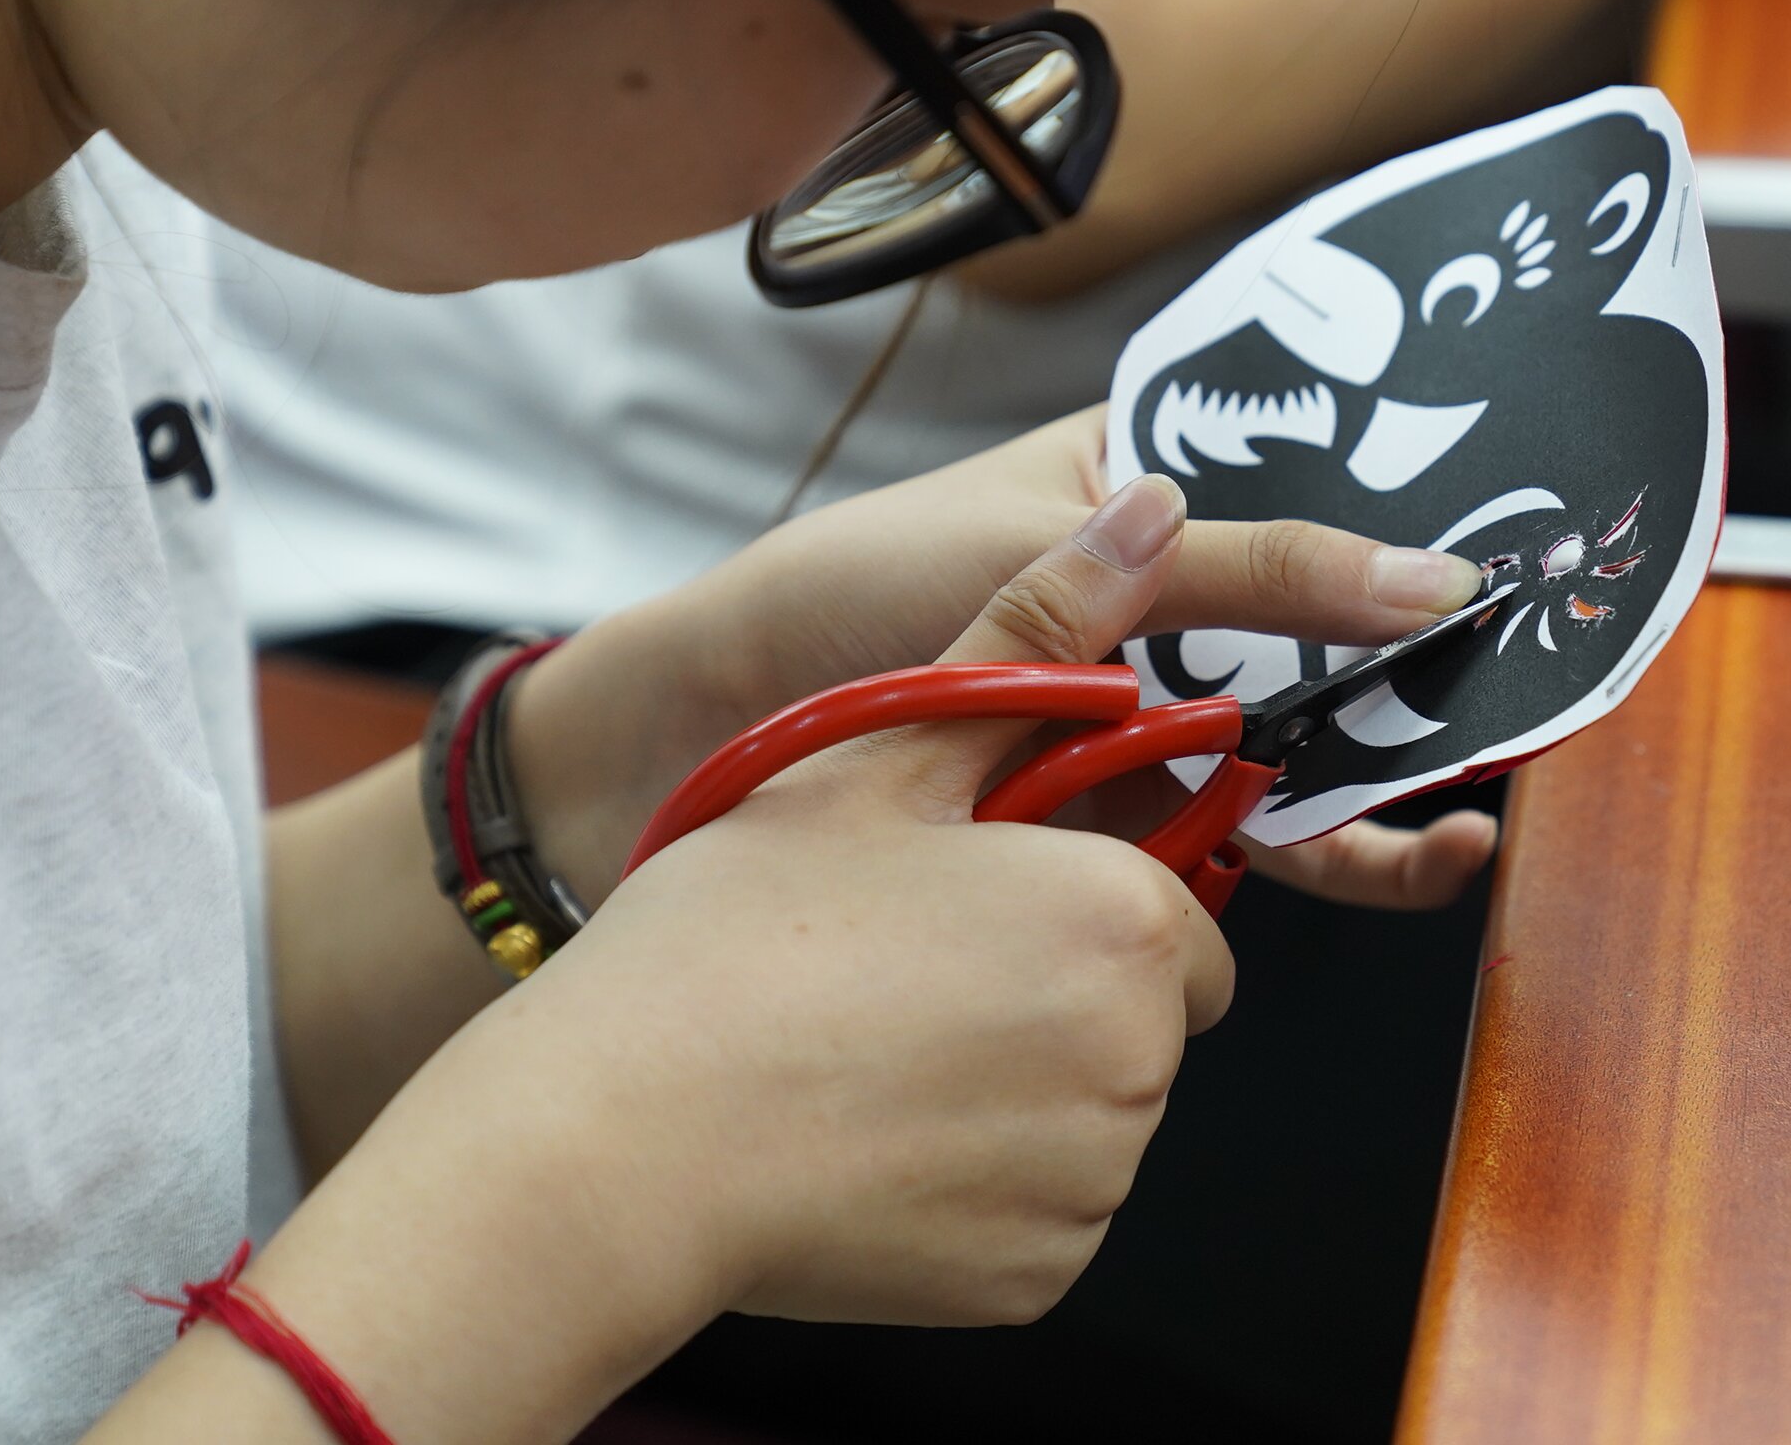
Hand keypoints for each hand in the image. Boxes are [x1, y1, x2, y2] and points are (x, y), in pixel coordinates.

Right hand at [454, 487, 1232, 1326]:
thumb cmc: (740, 935)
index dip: (1066, 897)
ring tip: (871, 1053)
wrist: (619, 1140)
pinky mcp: (1038, 1279)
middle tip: (901, 975)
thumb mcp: (885, 753)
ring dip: (1013, 1085)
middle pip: (1138, 1018)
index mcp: (1125, 917)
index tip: (962, 901)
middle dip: (1048, 993)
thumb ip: (1040, 631)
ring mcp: (1092, 1183)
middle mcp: (1141, 1059)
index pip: (1171, 913)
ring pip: (1087, 1115)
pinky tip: (872, 1140)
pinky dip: (980, 1186)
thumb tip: (1153, 510)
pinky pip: (1040, 1213)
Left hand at [513, 408, 1500, 908]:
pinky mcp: (1120, 814)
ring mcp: (1147, 706)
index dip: (1420, 520)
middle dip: (1429, 668)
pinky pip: (1248, 833)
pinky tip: (1392, 862)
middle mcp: (1161, 597)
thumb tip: (1431, 576)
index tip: (1530, 549)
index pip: (1317, 488)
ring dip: (1391, 781)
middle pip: (1331, 629)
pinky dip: (1324, 853)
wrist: (698, 741)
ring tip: (1467, 820)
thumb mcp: (1063, 549)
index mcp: (1145, 482)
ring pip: (1304, 742)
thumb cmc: (855, 596)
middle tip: (1531, 701)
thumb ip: (1256, 568)